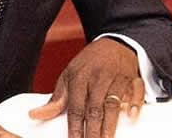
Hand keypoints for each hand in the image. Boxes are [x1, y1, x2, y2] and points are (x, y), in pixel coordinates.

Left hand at [28, 38, 144, 137]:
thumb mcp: (69, 76)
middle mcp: (98, 77)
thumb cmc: (89, 64)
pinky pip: (137, 90)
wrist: (114, 42)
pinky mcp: (133, 77)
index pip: (75, 107)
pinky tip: (132, 116)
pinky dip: (136, 103)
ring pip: (114, 103)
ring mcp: (117, 76)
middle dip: (92, 131)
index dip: (74, 127)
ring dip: (110, 125)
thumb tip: (35, 115)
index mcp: (79, 77)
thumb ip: (57, 99)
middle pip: (94, 109)